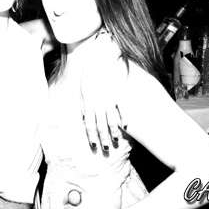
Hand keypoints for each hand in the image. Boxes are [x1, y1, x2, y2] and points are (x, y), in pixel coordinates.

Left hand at [64, 183, 122, 208]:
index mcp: (93, 191)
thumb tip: (121, 181)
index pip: (79, 183)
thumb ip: (116, 188)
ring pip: (68, 207)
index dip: (72, 180)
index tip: (66, 179)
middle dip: (65, 198)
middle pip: (70, 196)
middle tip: (64, 202)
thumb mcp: (116, 195)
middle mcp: (86, 199)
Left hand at [81, 30, 126, 151]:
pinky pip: (121, 108)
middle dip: (103, 139)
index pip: (89, 124)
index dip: (91, 136)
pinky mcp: (117, 93)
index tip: (94, 146)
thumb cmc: (90, 75)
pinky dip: (123, 117)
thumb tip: (85, 118)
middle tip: (106, 149)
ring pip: (111, 120)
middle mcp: (97, 103)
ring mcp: (108, 99)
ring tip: (116, 141)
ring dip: (114, 133)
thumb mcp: (83, 91)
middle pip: (100, 126)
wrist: (100, 58)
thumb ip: (84, 106)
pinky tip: (125, 125)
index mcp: (87, 103)